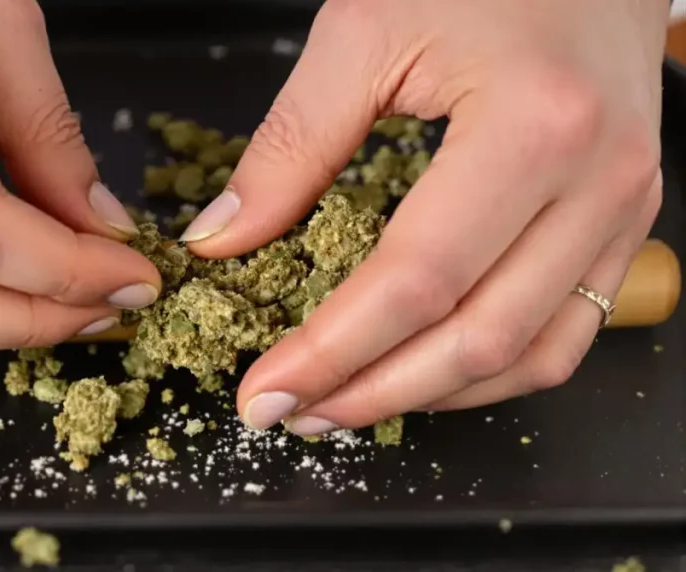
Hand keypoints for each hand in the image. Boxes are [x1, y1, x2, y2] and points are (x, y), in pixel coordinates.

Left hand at [180, 0, 667, 431]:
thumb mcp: (363, 35)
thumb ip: (290, 147)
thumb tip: (223, 241)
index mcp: (532, 126)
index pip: (416, 280)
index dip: (331, 351)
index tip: (264, 390)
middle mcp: (597, 182)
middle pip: (478, 338)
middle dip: (371, 393)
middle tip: (293, 414)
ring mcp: (624, 208)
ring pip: (532, 356)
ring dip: (429, 397)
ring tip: (343, 405)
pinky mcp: (625, 221)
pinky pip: (566, 331)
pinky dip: (487, 369)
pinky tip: (420, 373)